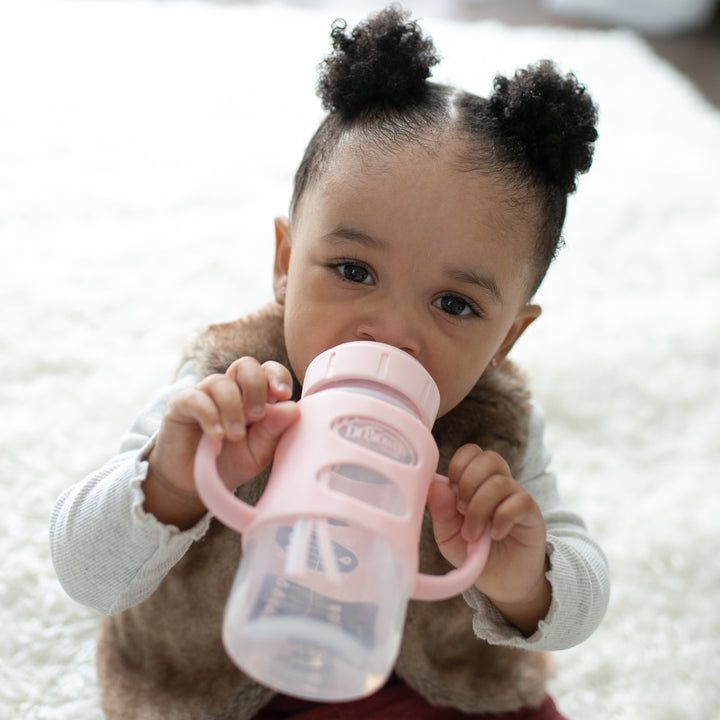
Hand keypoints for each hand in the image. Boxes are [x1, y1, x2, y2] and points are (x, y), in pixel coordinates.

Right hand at [143, 358, 299, 527]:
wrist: (193, 485)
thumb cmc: (230, 464)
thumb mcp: (258, 453)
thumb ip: (273, 431)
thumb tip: (293, 408)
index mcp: (254, 397)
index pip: (268, 371)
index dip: (277, 375)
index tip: (283, 395)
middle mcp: (231, 390)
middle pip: (245, 366)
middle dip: (255, 386)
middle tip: (257, 416)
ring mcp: (205, 395)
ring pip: (221, 382)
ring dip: (232, 408)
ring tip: (234, 436)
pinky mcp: (181, 405)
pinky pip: (196, 398)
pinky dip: (210, 416)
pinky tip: (217, 436)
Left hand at [426, 444, 550, 634]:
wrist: (501, 584)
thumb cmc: (472, 553)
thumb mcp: (448, 535)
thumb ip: (441, 510)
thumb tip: (434, 483)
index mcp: (476, 482)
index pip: (472, 452)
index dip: (459, 465)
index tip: (451, 491)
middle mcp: (499, 485)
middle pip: (490, 458)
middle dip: (468, 483)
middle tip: (460, 511)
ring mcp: (517, 498)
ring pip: (501, 482)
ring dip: (479, 508)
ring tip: (473, 534)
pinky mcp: (532, 515)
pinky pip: (520, 502)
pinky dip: (502, 518)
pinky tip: (495, 535)